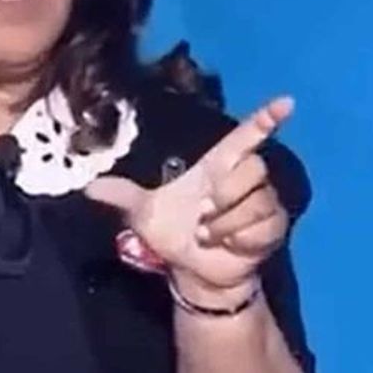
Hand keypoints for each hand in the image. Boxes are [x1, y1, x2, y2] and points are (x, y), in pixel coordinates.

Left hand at [85, 97, 293, 291]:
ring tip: (208, 234)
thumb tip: (86, 186)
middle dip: (226, 193)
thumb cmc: (173, 232)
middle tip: (203, 214)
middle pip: (253, 167)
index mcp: (217, 165)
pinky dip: (239, 237)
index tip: (286, 102)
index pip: (247, 135)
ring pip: (256, 200)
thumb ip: (119, 195)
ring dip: (226, 222)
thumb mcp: (142, 213)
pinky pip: (263, 225)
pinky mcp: (272, 228)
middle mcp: (243, 180)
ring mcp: (262, 203)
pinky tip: (229, 245)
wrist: (192, 271)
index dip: (265, 118)